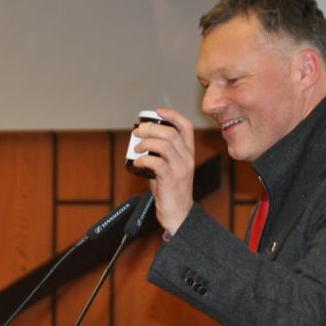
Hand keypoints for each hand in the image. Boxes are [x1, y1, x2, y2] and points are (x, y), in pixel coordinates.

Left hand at [133, 107, 194, 235]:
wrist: (179, 213)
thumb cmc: (171, 190)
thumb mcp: (170, 167)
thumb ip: (160, 154)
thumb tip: (141, 141)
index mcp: (188, 152)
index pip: (186, 126)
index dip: (172, 114)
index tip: (157, 111)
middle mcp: (187, 158)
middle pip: (171, 132)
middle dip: (151, 128)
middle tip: (138, 132)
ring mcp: (180, 168)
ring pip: (164, 144)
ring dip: (146, 142)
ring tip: (136, 148)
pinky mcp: (171, 178)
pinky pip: (156, 162)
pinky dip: (143, 159)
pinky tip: (137, 162)